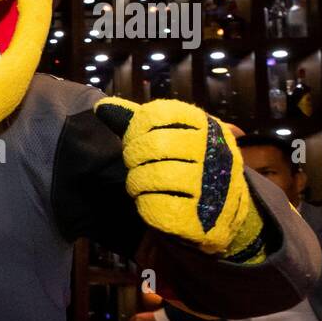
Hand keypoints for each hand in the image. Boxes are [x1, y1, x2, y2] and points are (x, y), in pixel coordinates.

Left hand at [94, 97, 255, 255]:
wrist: (221, 209)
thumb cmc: (187, 163)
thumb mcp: (169, 135)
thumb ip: (135, 120)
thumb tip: (100, 105)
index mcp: (205, 125)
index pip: (157, 114)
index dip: (135, 128)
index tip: (135, 140)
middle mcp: (212, 151)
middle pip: (154, 145)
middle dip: (133, 156)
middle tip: (135, 165)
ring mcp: (209, 184)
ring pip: (155, 176)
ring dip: (136, 182)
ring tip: (139, 184)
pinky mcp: (199, 215)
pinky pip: (157, 206)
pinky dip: (145, 204)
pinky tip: (149, 201)